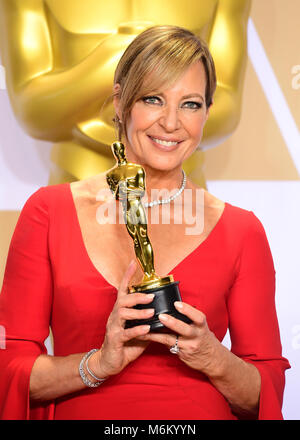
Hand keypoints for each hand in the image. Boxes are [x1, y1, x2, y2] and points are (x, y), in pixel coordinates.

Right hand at [89, 260, 153, 378]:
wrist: (109, 362)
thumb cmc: (125, 344)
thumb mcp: (139, 330)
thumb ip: (148, 321)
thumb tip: (165, 313)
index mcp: (120, 311)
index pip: (123, 290)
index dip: (127, 276)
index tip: (133, 263)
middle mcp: (115, 316)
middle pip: (123, 300)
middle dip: (137, 296)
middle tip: (151, 296)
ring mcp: (113, 327)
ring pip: (122, 313)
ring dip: (138, 312)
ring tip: (151, 313)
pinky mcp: (115, 340)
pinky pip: (125, 333)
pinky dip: (136, 330)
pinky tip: (146, 329)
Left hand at [137, 301, 219, 375]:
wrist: (212, 360)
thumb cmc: (203, 338)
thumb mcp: (201, 327)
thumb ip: (189, 318)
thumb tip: (173, 306)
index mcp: (202, 327)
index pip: (198, 317)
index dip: (187, 310)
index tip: (177, 303)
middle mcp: (196, 337)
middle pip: (185, 330)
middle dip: (173, 323)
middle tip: (161, 316)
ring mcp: (189, 347)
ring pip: (171, 340)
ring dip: (156, 335)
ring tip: (145, 329)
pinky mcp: (181, 354)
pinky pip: (167, 346)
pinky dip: (156, 340)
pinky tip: (146, 337)